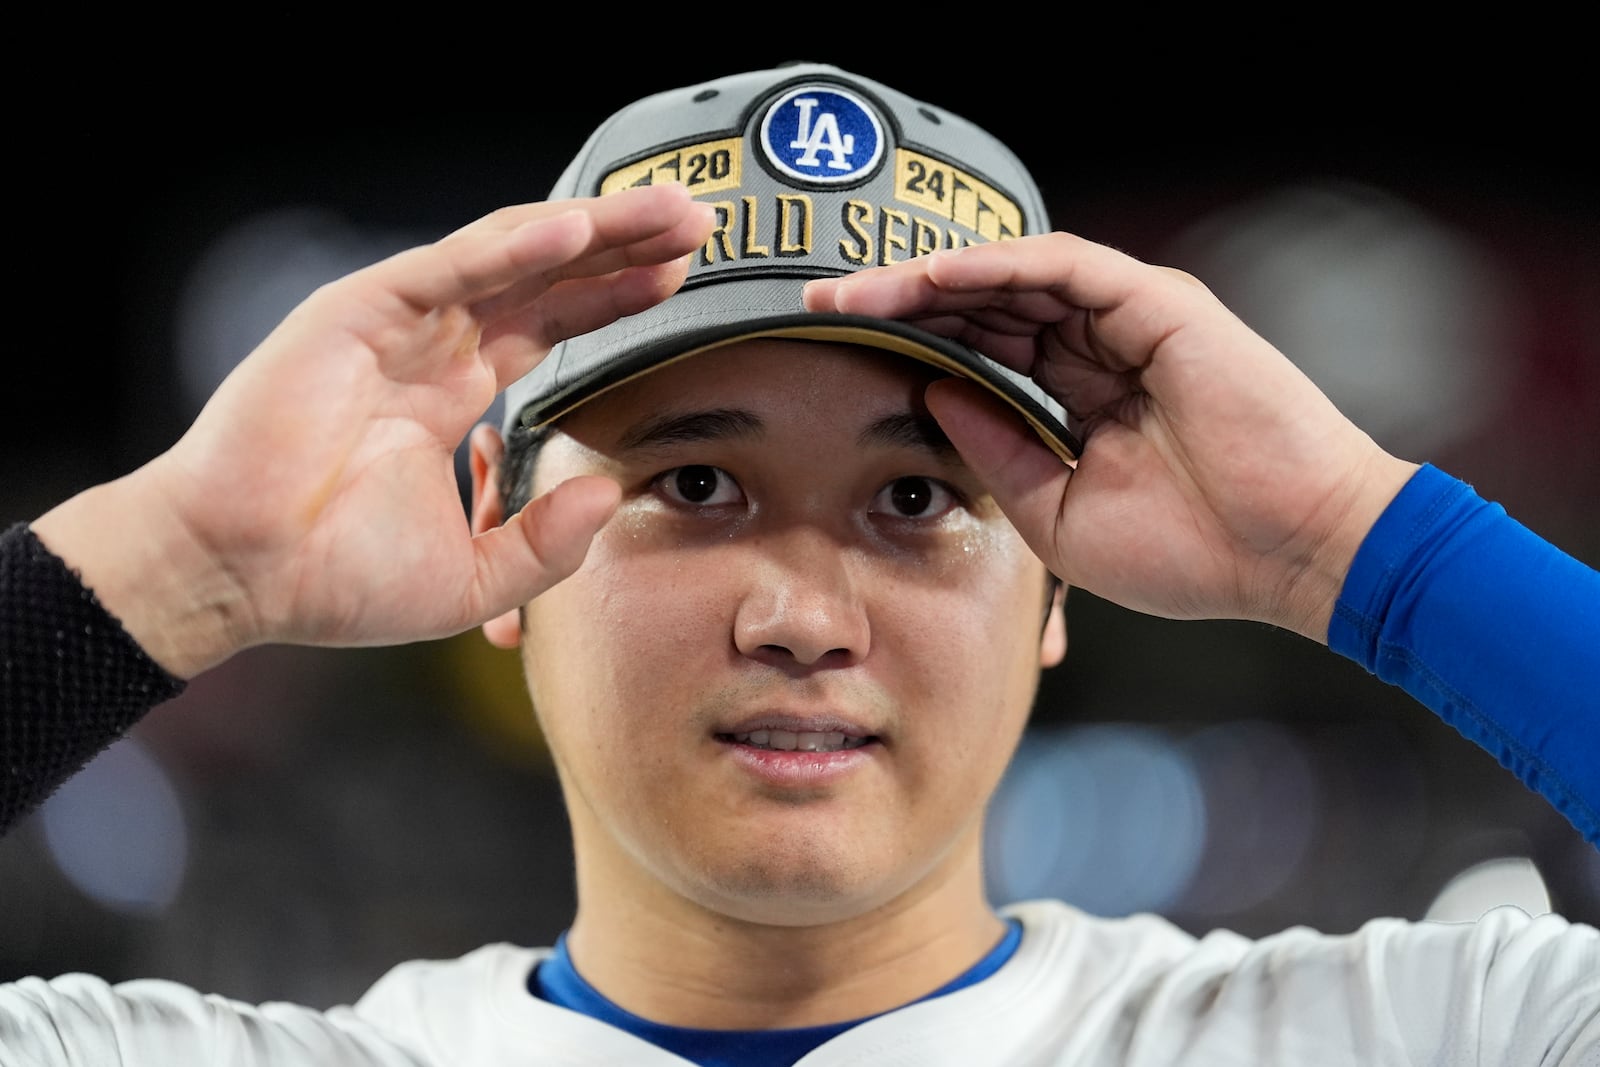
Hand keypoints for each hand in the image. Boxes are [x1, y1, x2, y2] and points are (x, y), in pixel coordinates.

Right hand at [32, 183, 716, 676]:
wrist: (242, 577)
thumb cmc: (334, 580)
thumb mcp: (472, 578)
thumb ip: (547, 544)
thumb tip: (610, 495)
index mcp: (452, 396)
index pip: (552, 328)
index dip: (613, 298)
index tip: (679, 280)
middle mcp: (430, 348)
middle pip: (545, 277)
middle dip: (621, 245)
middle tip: (696, 219)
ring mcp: (396, 325)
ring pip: (508, 256)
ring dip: (588, 230)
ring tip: (663, 212)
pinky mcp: (355, 314)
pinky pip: (446, 270)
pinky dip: (509, 248)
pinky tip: (572, 231)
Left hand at [803, 233, 1419, 640]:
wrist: (1291, 554)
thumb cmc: (1192, 550)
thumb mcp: (1059, 512)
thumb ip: (997, 448)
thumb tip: (931, 394)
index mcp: (1080, 400)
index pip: (981, 355)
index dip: (911, 348)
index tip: (837, 357)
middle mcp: (1099, 350)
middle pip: (983, 310)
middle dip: (900, 305)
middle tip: (820, 307)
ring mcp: (1129, 321)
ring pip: (1011, 279)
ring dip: (931, 280)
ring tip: (856, 289)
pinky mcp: (1157, 303)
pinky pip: (1061, 267)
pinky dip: (995, 267)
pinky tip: (931, 277)